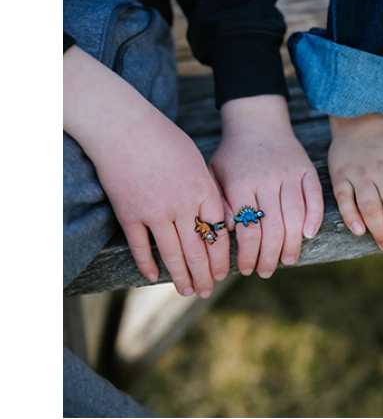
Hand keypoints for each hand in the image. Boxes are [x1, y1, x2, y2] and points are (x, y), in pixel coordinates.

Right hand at [63, 46, 228, 297]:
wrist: (123, 126)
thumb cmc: (164, 139)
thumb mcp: (196, 162)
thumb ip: (207, 192)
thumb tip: (216, 219)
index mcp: (204, 191)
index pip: (219, 235)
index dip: (222, 258)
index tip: (224, 272)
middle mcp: (182, 205)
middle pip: (198, 250)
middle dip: (204, 275)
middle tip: (207, 291)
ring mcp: (154, 212)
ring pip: (171, 254)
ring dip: (181, 276)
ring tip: (187, 292)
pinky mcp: (129, 214)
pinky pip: (140, 246)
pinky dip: (147, 263)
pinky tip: (153, 276)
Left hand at [209, 95, 322, 277]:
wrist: (257, 122)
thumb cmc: (232, 156)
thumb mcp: (214, 176)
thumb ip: (219, 204)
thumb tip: (227, 233)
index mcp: (240, 184)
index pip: (247, 229)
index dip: (248, 254)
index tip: (246, 268)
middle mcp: (266, 179)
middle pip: (273, 228)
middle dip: (270, 256)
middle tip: (266, 271)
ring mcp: (289, 174)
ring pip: (295, 217)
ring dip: (292, 243)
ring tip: (287, 260)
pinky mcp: (306, 169)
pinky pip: (314, 197)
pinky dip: (314, 218)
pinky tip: (308, 235)